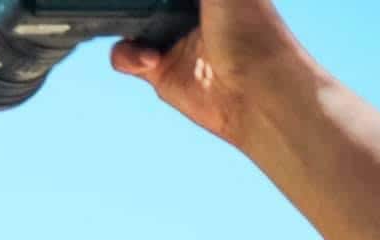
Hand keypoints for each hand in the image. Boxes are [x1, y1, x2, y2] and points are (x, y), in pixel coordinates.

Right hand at [111, 0, 304, 147]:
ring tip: (144, 36)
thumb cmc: (254, 34)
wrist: (255, 91)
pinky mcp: (157, 70)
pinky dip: (127, 56)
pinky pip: (124, 56)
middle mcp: (189, 9)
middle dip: (135, 3)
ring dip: (126, 26)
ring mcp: (171, 38)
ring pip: (129, 22)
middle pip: (147, 0)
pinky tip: (149, 60)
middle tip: (138, 6)